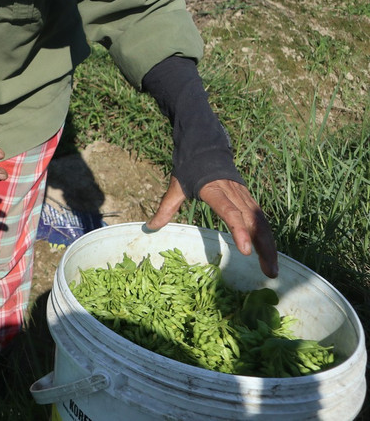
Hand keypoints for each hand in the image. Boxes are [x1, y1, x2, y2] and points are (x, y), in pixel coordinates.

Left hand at [147, 177, 278, 277]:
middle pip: (253, 222)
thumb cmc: (189, 169)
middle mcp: (234, 194)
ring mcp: (244, 196)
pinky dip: (267, 237)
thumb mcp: (176, 187)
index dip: (239, 231)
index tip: (246, 251)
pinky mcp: (249, 198)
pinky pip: (261, 219)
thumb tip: (150, 227)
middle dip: (264, 247)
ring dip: (269, 246)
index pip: (230, 212)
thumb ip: (166, 208)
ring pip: (262, 222)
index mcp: (214, 191)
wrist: (205, 149)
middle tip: (270, 273)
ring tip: (272, 270)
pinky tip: (269, 254)